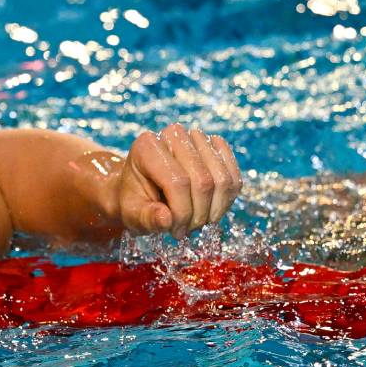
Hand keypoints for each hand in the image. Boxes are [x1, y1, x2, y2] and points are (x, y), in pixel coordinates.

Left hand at [116, 123, 243, 236]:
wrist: (142, 189)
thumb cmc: (134, 201)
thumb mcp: (131, 215)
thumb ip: (146, 218)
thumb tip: (166, 219)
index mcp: (147, 147)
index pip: (178, 182)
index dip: (182, 213)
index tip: (175, 231)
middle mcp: (173, 135)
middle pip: (203, 181)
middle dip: (199, 214)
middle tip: (187, 230)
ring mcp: (197, 138)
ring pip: (223, 180)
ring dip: (214, 210)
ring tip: (196, 221)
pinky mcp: (215, 147)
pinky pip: (234, 176)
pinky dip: (226, 200)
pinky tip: (210, 210)